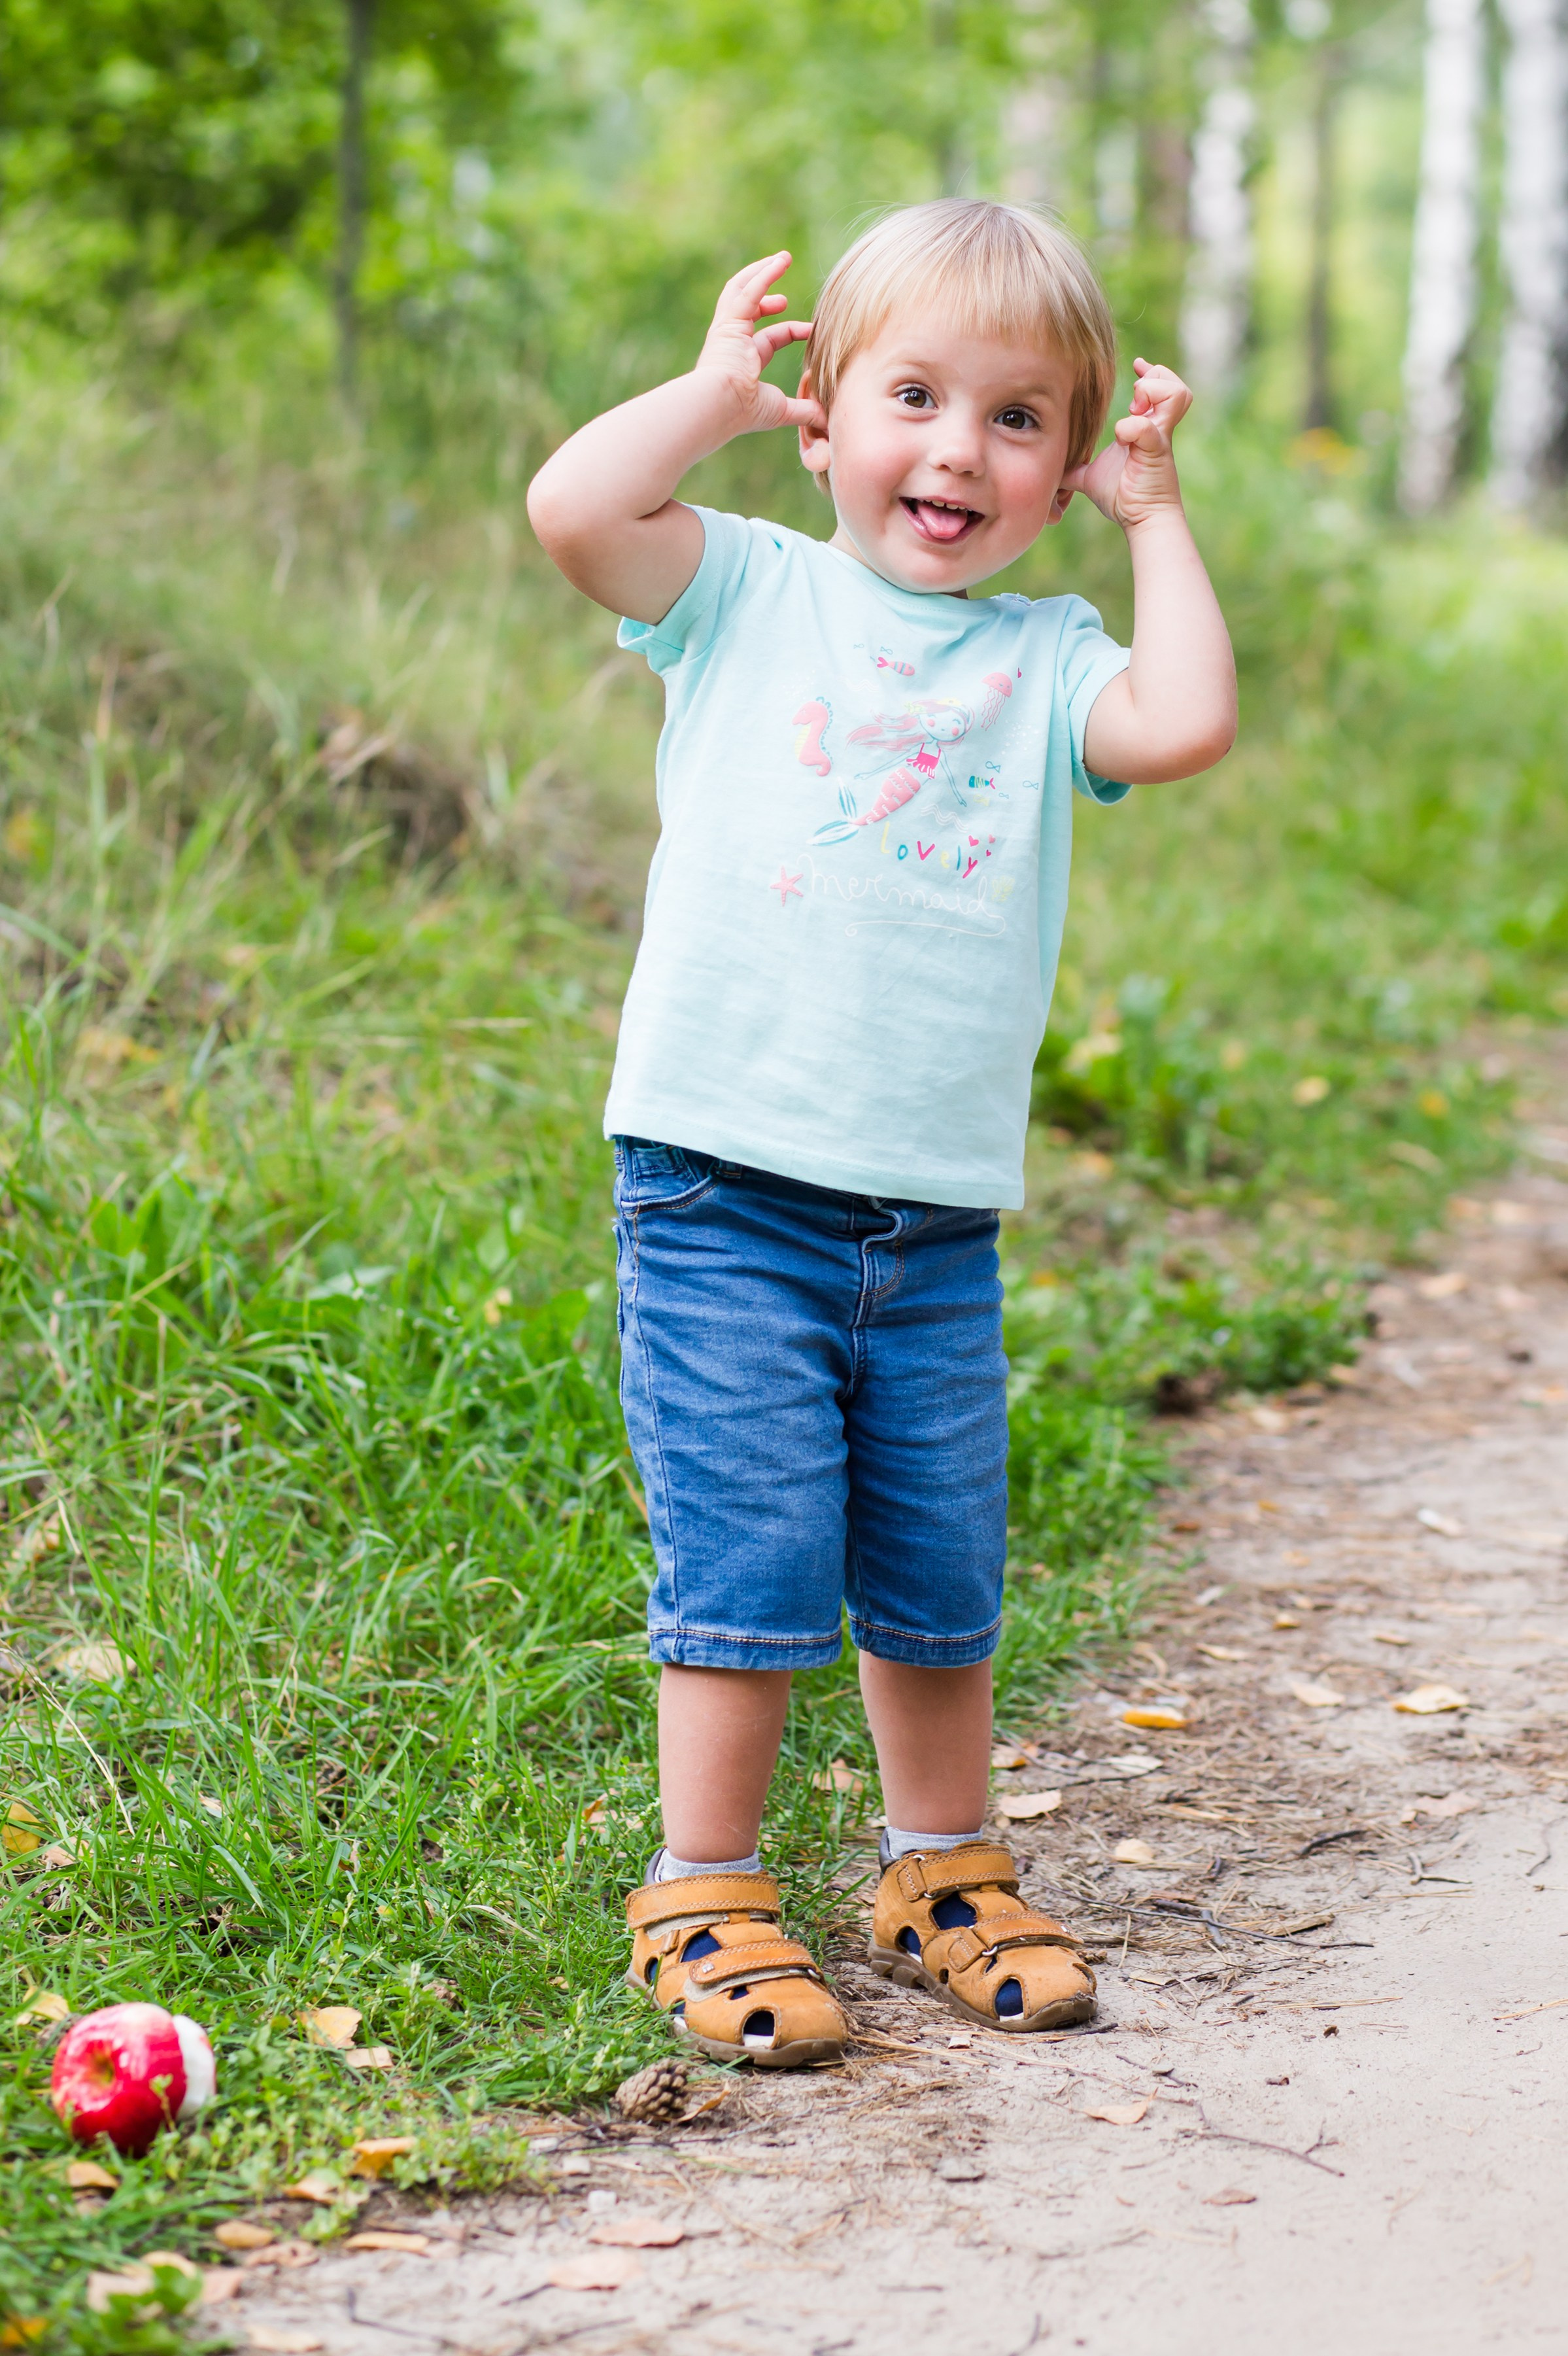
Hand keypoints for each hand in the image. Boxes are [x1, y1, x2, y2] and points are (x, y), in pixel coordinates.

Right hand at [693, 252, 822, 437]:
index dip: (792, 331)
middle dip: (768, 296)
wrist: (720, 405)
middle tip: (788, 293)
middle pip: (749, 308)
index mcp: (744, 363)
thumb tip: (827, 421)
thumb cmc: (744, 412)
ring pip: (742, 290)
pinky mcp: (728, 320)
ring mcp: (727, 329)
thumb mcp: (780, 411)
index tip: (811, 331)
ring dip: (762, 272)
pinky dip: (764, 273)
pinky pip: (748, 289)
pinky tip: (780, 261)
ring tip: (782, 259)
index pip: (769, 339)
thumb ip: (804, 411)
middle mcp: (733, 342)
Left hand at [1061, 359, 1191, 531]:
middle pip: (1175, 385)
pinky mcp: (1157, 450)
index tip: (1136, 367)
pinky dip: (1132, 426)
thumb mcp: (1090, 478)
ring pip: (1176, 394)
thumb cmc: (1122, 499)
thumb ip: (1073, 470)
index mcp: (1146, 427)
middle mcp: (1158, 428)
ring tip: (1135, 408)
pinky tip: (1121, 436)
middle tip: (1135, 397)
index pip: (1162, 386)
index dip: (1151, 372)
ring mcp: (1160, 437)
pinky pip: (1147, 426)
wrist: (1141, 520)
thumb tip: (1050, 472)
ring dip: (1154, 393)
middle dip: (1156, 380)